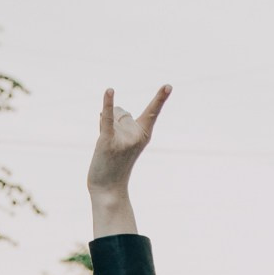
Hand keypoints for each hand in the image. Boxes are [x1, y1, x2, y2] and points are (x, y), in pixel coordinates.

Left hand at [87, 85, 170, 234]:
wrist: (107, 189)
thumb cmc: (115, 164)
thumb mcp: (124, 141)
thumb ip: (121, 122)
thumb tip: (113, 109)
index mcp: (144, 135)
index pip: (152, 112)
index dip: (160, 98)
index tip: (168, 85)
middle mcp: (136, 136)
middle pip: (122, 112)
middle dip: (115, 122)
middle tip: (115, 145)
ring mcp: (123, 139)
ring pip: (112, 115)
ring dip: (105, 124)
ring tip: (107, 146)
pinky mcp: (107, 140)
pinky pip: (107, 119)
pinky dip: (107, 104)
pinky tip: (110, 91)